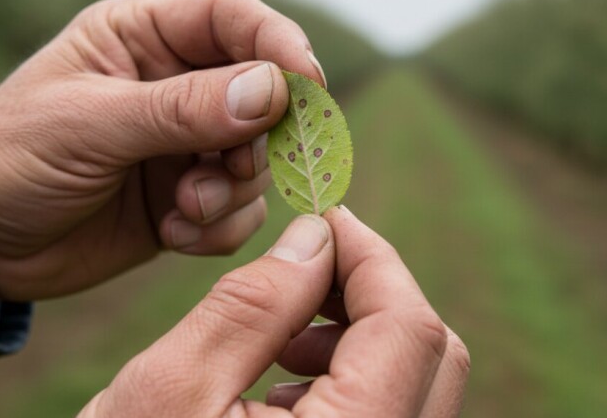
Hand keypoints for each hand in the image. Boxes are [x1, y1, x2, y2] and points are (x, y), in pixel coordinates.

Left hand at [0, 0, 327, 303]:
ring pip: (257, 157)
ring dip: (234, 189)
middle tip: (233, 167)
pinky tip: (173, 234)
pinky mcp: (188, 199)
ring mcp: (185, 145)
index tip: (307, 85)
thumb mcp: (90, 124)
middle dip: (259, 136)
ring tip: (184, 210)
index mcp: (144, 37)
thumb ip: (182, 108)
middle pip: (263, 92)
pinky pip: (240, 210)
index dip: (278, 44)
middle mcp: (175, 86)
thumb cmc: (10, 159)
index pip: (233, 20)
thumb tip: (274, 91)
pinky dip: (221, 227)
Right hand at [78, 207, 469, 416]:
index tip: (328, 218)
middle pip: (432, 356)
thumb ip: (254, 305)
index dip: (372, 257)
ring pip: (418, 386)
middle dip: (372, 294)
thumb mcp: (173, 387)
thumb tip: (316, 237)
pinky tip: (286, 388)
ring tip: (283, 342)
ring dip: (363, 339)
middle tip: (305, 272)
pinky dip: (356, 382)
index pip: (408, 328)